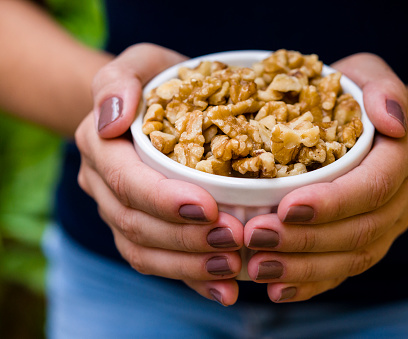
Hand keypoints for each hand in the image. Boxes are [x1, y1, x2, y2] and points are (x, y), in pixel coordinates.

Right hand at [75, 43, 243, 305]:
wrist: (157, 105)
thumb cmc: (156, 80)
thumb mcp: (140, 62)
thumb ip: (119, 81)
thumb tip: (111, 120)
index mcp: (100, 146)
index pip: (126, 180)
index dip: (163, 199)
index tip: (209, 207)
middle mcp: (103, 185)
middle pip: (136, 224)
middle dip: (185, 237)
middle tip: (234, 240)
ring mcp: (119, 212)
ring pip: (144, 251)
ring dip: (189, 265)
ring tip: (233, 267)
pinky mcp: (141, 230)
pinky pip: (158, 263)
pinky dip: (190, 279)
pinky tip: (223, 288)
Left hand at [243, 53, 407, 301]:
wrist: (358, 124)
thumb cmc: (352, 95)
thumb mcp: (367, 74)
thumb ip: (383, 89)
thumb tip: (392, 120)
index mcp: (401, 156)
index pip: (372, 186)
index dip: (332, 201)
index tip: (285, 207)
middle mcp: (400, 196)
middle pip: (360, 230)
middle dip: (307, 239)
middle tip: (256, 238)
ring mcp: (385, 224)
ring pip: (352, 257)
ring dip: (304, 267)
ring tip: (259, 268)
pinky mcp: (366, 242)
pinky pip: (344, 272)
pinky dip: (312, 284)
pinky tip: (278, 290)